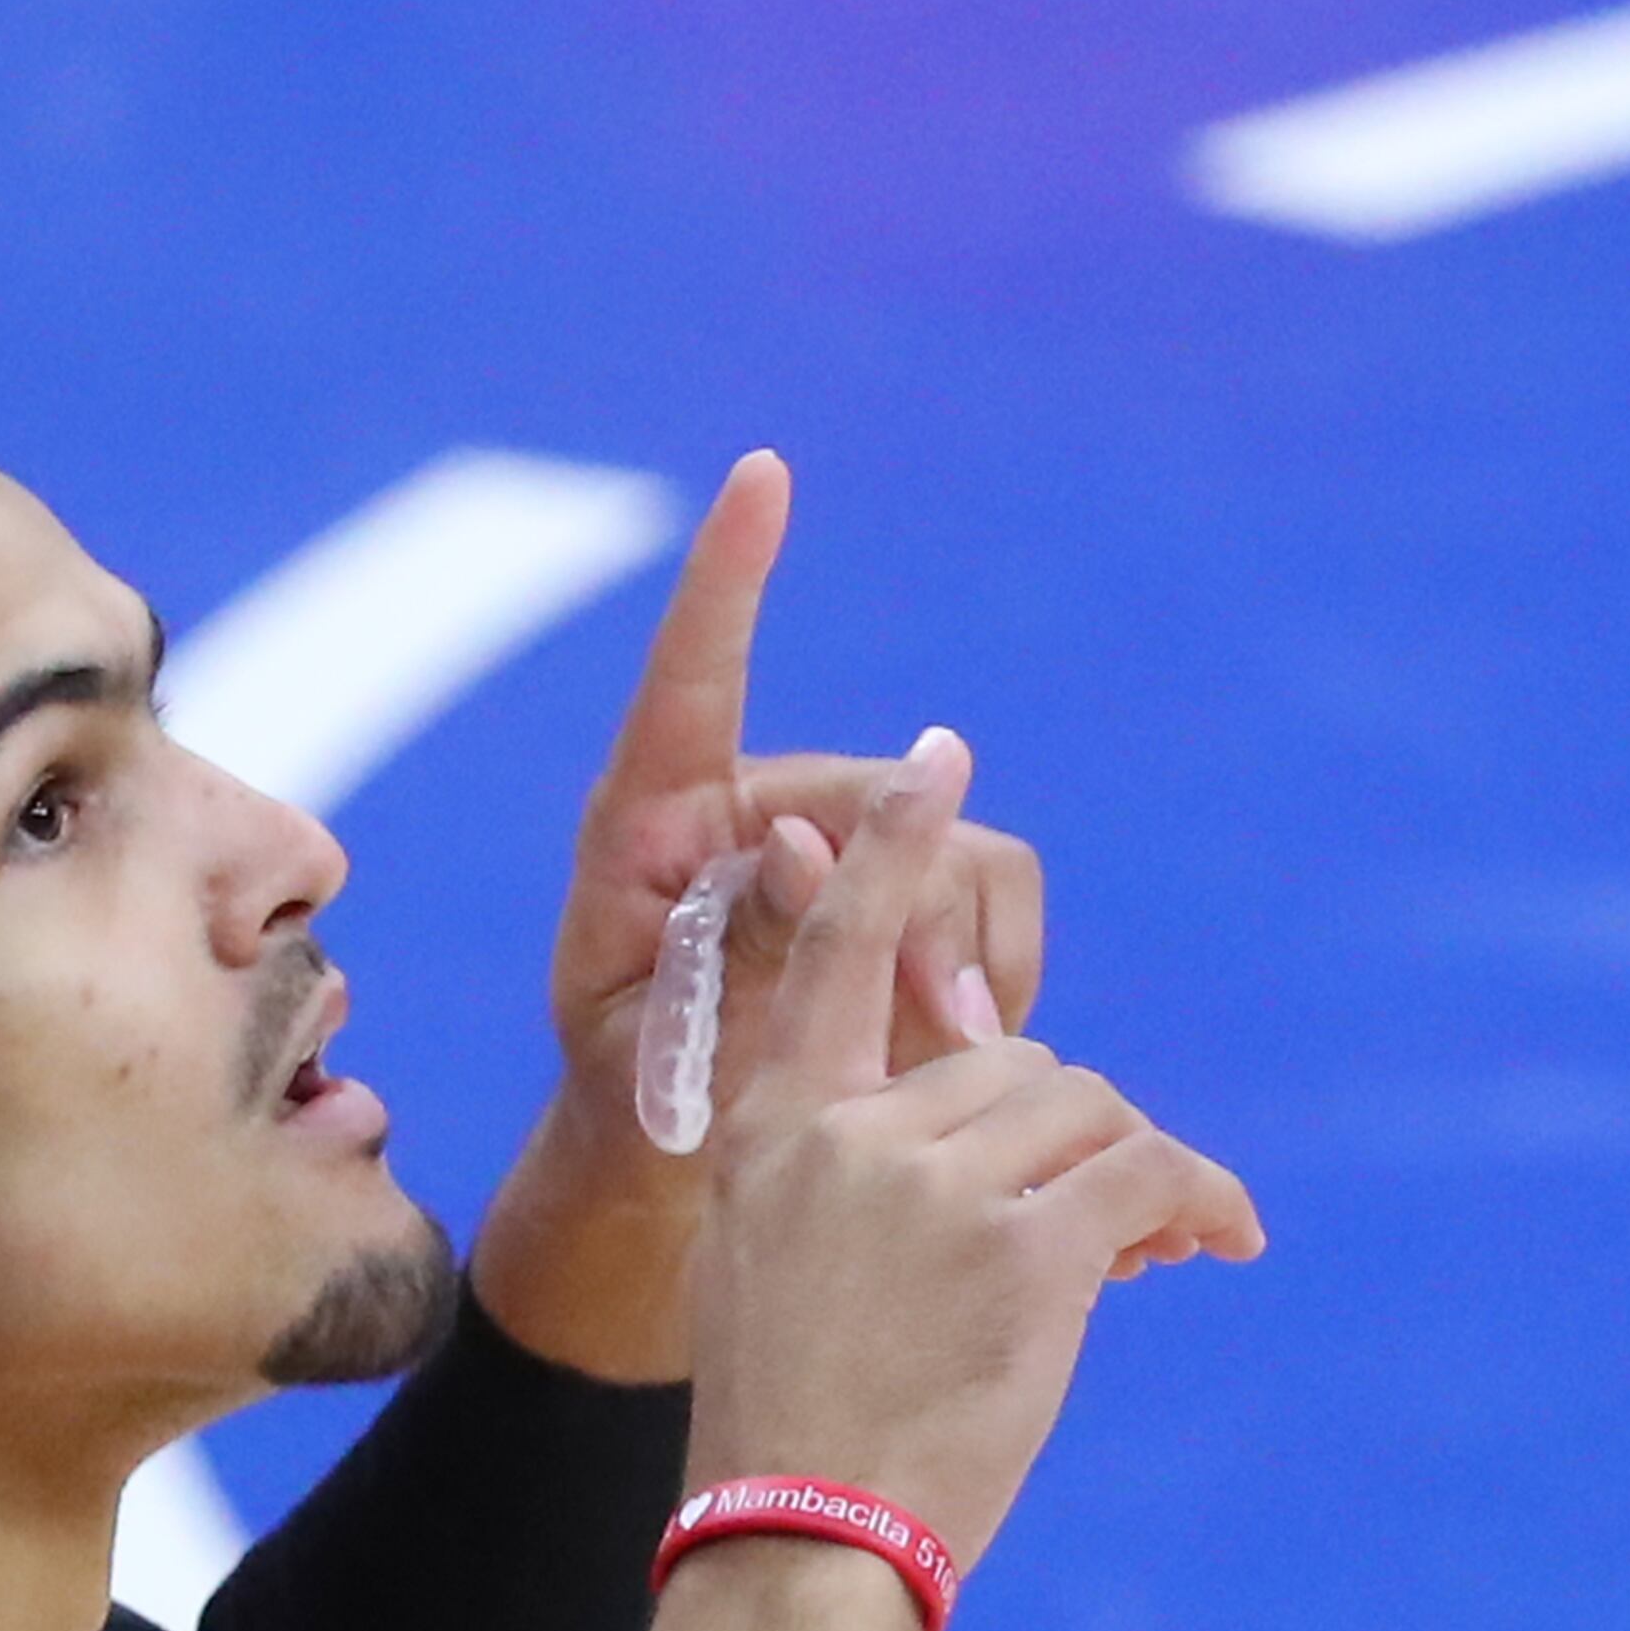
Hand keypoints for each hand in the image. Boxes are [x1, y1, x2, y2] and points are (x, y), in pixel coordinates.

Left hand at [471, 454, 1047, 1381]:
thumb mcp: (651, 1048)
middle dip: (917, 908)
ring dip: (960, 954)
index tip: (762, 474)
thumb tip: (811, 853)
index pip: (690, 680)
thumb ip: (724, 954)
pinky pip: (996, 895)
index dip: (728, 576)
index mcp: (654, 825)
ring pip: (956, 848)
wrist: (683, 1155)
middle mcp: (754, 806)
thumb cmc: (634, 1096)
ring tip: (937, 1056)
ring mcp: (841, 840)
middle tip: (938, 1025)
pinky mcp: (910, 887)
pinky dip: (995, 972)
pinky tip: (959, 1045)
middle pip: (878, 799)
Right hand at [686, 725, 1259, 1570]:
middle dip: (1073, 1141)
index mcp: (773, 1130)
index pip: (836, 952)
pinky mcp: (1023, 1249)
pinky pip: (1146, 1178)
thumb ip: (871, 1161)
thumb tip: (1011, 1074)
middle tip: (1118, 1231)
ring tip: (1149, 1261)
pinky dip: (1198, 1205)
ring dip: (1134, 1180)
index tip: (941, 755)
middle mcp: (846, 1136)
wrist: (798, 1542)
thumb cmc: (797, 1428)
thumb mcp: (784, 1265)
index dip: (894, 850)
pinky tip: (1217, 1247)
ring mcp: (932, 1188)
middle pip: (1019, 1065)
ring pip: (1088, 1114)